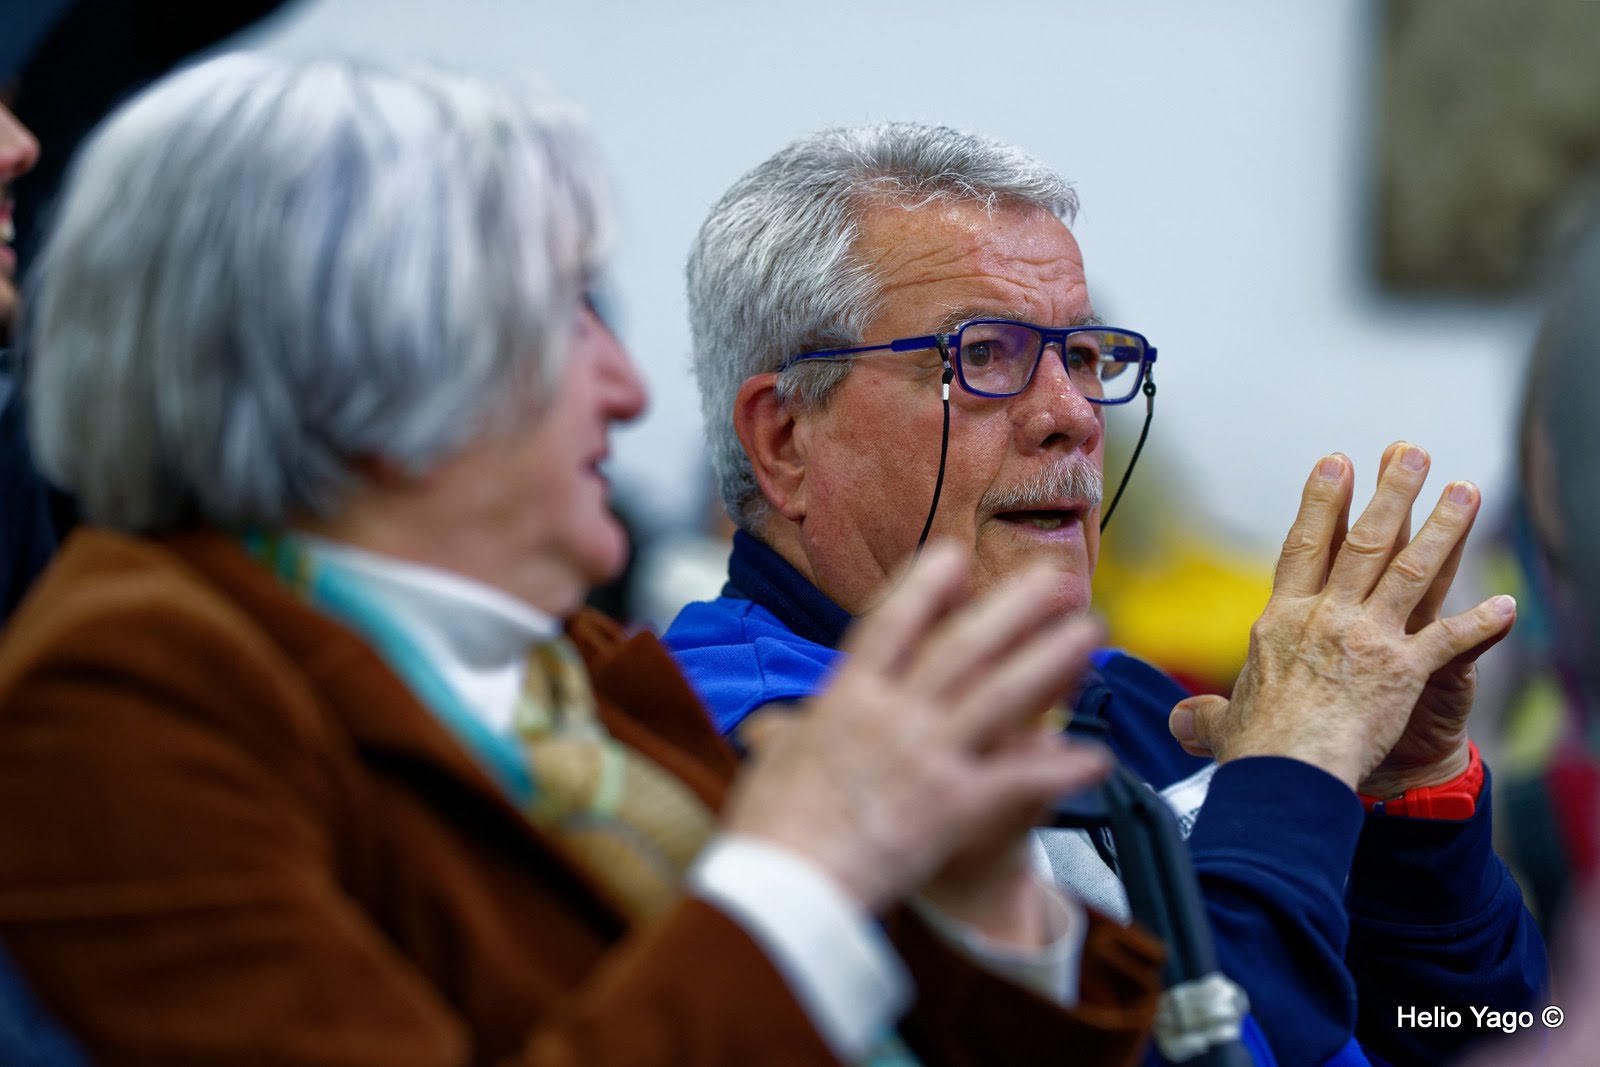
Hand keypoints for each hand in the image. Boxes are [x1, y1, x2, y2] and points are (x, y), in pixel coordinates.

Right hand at [722, 540, 1110, 914]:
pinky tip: (1097, 757)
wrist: (785, 881)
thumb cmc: (769, 826)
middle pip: (963, 646)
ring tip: (1091, 632)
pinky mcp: (955, 806)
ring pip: (1002, 694)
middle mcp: (893, 714)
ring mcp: (928, 756)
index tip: (957, 556)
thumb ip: (783, 736)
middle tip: (1056, 578)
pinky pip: (1019, 779)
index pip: (891, 624)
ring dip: (1052, 659)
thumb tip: (772, 728)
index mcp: (846, 697)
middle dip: (1014, 607)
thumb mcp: (769, 763)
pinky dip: (1060, 768)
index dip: (925, 585)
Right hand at [1168, 445, 1515, 790]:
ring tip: (1465, 490)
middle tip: (1410, 452)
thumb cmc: (1253, 748)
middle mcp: (1326, 616)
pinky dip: (1480, 624)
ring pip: (1411, 569)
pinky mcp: (1404, 670)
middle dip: (1391, 492)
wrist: (1286, 770)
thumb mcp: (1223, 724)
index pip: (1303, 547)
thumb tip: (1181, 721)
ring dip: (1443, 527)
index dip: (1321, 502)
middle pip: (1363, 541)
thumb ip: (1206, 716)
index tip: (1336, 463)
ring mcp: (1367, 638)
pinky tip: (1506, 606)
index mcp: (1282, 620)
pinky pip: (1449, 639)